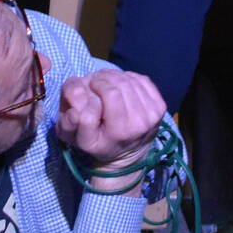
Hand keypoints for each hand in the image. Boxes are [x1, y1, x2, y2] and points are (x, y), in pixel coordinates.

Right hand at [56, 69, 165, 184]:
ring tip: (106, 82)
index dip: (97, 83)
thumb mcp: (81, 140)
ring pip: (132, 79)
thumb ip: (72, 122)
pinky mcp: (160, 107)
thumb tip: (83, 99)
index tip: (89, 85)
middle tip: (96, 81)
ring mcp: (153, 114)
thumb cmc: (100, 145)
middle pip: (122, 83)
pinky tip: (120, 85)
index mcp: (121, 131)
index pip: (111, 93)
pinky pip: (143, 80)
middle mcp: (141, 122)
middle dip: (105, 77)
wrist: (126, 156)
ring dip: (116, 76)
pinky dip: (129, 77)